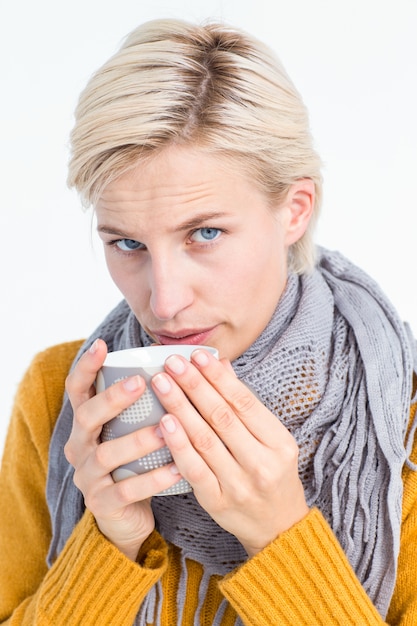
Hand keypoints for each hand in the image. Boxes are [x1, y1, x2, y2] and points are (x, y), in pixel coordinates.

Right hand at [64, 338, 181, 559]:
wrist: (128, 517)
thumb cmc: (137, 462)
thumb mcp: (137, 430)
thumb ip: (154, 401)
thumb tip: (197, 363)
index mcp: (86, 424)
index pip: (77, 390)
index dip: (86, 367)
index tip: (102, 345)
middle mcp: (80, 447)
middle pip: (86, 417)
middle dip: (111, 398)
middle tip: (140, 383)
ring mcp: (88, 476)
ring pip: (107, 454)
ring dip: (137, 439)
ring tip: (166, 427)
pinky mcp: (102, 504)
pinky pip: (126, 490)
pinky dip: (152, 479)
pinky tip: (177, 468)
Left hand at [152, 349, 309, 556]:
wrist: (278, 528)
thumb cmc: (273, 475)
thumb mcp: (272, 439)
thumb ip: (246, 405)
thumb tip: (222, 365)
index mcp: (279, 442)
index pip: (244, 402)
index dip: (218, 377)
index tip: (197, 356)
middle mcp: (261, 463)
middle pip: (222, 416)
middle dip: (194, 385)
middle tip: (173, 363)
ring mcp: (239, 484)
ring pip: (205, 439)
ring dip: (180, 408)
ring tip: (161, 384)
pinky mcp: (217, 502)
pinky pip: (194, 469)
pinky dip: (178, 444)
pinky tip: (164, 422)